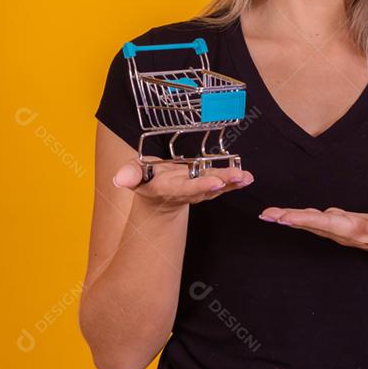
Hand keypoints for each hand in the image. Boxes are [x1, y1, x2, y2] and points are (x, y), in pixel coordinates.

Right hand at [113, 156, 254, 212]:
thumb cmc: (146, 178)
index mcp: (167, 188)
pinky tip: (247, 177)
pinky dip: (235, 182)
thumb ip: (130, 175)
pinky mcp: (206, 186)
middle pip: (205, 188)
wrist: (157, 193)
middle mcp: (185, 191)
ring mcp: (197, 190)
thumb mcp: (133, 174)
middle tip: (237, 177)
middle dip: (221, 182)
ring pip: (216, 187)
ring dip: (232, 182)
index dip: (199, 186)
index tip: (213, 182)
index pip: (184, 188)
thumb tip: (120, 179)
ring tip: (246, 177)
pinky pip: (222, 185)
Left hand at [258, 206, 367, 262]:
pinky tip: (292, 216)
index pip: (326, 224)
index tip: (283, 217)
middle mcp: (347, 233)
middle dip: (289, 219)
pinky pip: (320, 223)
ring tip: (271, 215)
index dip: (303, 220)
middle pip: (313, 225)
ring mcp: (345, 232)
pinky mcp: (346, 228)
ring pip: (314, 224)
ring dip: (292, 219)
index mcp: (358, 231)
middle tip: (266, 214)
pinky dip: (303, 218)